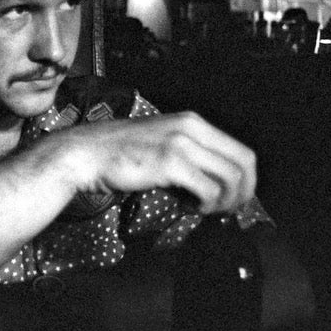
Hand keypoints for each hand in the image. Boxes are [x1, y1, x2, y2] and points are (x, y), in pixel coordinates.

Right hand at [49, 111, 256, 213]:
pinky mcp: (171, 163)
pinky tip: (189, 207)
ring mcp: (182, 144)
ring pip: (230, 178)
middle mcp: (191, 128)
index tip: (234, 197)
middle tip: (228, 209)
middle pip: (244, 163)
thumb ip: (187, 158)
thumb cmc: (117, 153)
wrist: (84, 154)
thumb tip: (210, 185)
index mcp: (192, 121)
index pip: (240, 150)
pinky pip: (208, 189)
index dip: (245, 179)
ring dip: (225, 201)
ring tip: (205, 209)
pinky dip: (206, 204)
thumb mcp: (160, 144)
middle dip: (243, 192)